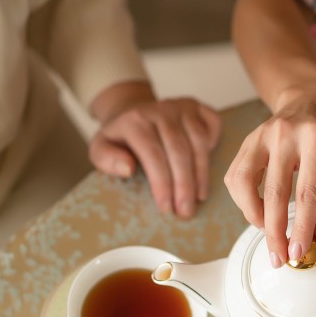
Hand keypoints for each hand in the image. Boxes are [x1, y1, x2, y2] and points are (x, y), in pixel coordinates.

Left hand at [90, 92, 221, 218]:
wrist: (132, 110)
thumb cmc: (120, 138)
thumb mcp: (100, 147)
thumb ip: (105, 158)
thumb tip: (127, 168)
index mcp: (135, 120)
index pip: (153, 154)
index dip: (162, 182)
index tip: (166, 207)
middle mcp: (161, 110)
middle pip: (179, 150)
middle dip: (184, 184)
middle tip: (186, 211)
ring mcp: (182, 106)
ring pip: (199, 141)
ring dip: (201, 173)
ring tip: (200, 197)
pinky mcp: (197, 106)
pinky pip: (213, 123)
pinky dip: (215, 143)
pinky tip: (207, 166)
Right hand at [224, 82, 315, 267]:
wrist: (311, 95)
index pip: (307, 193)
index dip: (302, 226)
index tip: (298, 252)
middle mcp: (285, 136)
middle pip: (274, 194)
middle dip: (275, 233)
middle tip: (278, 258)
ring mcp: (261, 136)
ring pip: (245, 185)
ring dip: (254, 217)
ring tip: (269, 232)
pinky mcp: (247, 141)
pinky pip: (236, 176)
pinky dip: (243, 200)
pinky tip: (258, 210)